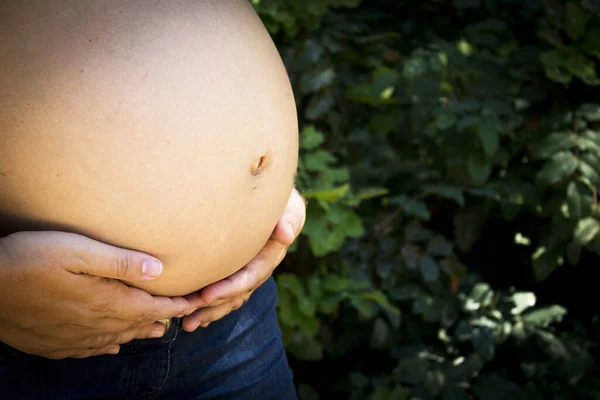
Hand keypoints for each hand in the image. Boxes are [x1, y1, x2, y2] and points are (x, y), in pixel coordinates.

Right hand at [0, 231, 191, 358]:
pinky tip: (109, 346)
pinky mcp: (51, 343)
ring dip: (137, 333)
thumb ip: (120, 262)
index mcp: (104, 301)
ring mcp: (70, 337)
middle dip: (160, 319)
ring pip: (114, 337)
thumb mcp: (77, 251)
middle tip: (180, 316)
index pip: (151, 307)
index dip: (175, 305)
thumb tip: (158, 271)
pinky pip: (87, 349)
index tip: (193, 302)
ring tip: (154, 331)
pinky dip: (105, 345)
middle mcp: (92, 324)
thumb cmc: (29, 259)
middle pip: (135, 324)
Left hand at [182, 188, 305, 331]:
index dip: (230, 288)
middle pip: (235, 294)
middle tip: (187, 312)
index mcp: (269, 257)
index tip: (207, 295)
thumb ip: (289, 219)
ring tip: (187, 324)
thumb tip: (285, 235)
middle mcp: (257, 270)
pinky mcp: (235, 272)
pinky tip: (192, 317)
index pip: (249, 277)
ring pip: (228, 299)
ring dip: (208, 312)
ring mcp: (246, 274)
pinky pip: (223, 294)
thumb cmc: (283, 204)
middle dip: (213, 305)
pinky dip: (208, 307)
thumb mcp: (291, 208)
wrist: (278, 204)